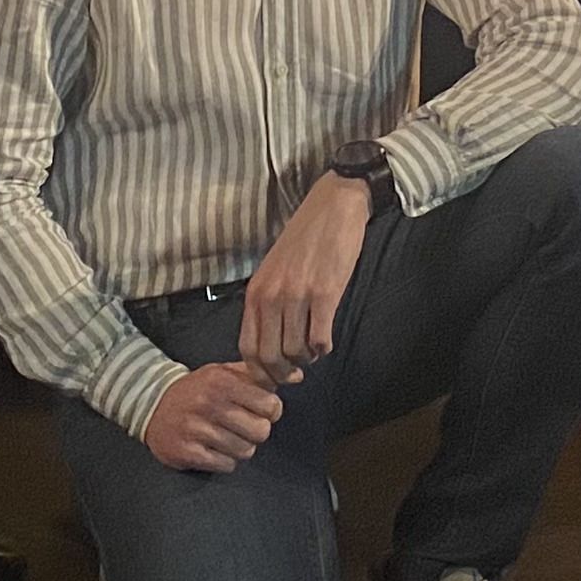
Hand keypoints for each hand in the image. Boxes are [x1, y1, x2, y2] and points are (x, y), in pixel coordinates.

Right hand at [141, 359, 285, 472]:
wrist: (151, 404)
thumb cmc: (197, 389)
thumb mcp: (223, 373)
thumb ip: (258, 374)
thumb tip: (297, 374)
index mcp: (223, 382)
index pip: (270, 405)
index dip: (271, 411)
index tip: (261, 411)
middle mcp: (209, 405)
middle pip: (261, 431)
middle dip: (257, 432)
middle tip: (244, 427)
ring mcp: (196, 430)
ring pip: (245, 451)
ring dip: (240, 447)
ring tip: (227, 437)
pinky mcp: (186, 452)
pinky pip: (225, 465)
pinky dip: (225, 461)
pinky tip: (214, 449)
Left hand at [238, 172, 374, 384]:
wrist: (334, 205)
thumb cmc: (305, 238)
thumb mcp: (273, 269)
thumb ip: (268, 302)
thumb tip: (272, 343)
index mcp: (255, 292)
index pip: (247, 348)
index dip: (261, 371)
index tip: (276, 375)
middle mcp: (271, 297)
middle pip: (270, 357)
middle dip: (284, 373)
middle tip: (299, 371)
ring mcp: (297, 296)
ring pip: (296, 352)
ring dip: (307, 358)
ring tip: (315, 348)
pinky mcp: (325, 293)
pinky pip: (320, 339)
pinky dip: (324, 347)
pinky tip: (327, 339)